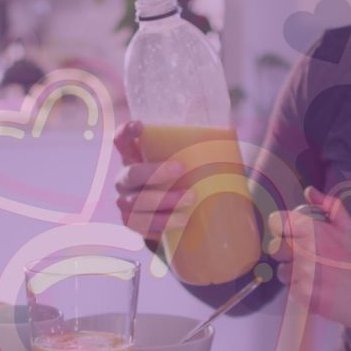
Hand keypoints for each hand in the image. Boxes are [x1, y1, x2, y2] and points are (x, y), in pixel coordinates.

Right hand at [113, 121, 193, 241]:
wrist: (166, 211)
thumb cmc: (176, 178)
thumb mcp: (180, 160)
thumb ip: (194, 146)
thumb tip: (228, 130)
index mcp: (133, 157)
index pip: (121, 140)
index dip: (126, 132)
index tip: (140, 126)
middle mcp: (124, 178)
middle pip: (131, 174)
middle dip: (155, 172)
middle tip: (182, 168)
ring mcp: (125, 201)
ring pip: (137, 203)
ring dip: (164, 201)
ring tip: (191, 199)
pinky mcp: (132, 222)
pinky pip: (141, 225)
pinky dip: (161, 223)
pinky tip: (180, 221)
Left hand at [270, 186, 350, 333]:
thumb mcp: (350, 229)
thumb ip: (329, 206)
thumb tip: (309, 191)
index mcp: (314, 230)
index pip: (277, 222)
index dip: (282, 229)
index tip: (290, 236)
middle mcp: (305, 249)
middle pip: (275, 247)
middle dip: (286, 254)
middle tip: (306, 259)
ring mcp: (303, 272)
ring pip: (282, 271)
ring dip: (294, 274)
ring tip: (316, 276)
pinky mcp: (302, 293)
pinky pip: (290, 289)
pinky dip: (301, 291)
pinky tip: (318, 288)